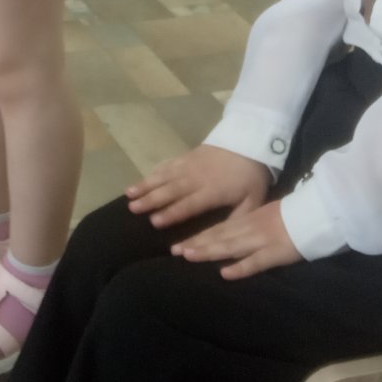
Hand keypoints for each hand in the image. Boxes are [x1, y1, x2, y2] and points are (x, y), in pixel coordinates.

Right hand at [127, 144, 269, 228]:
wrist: (250, 142)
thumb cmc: (251, 176)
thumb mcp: (252, 201)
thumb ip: (237, 219)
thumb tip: (224, 240)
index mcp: (212, 191)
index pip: (189, 204)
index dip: (172, 212)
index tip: (154, 221)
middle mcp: (196, 177)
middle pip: (170, 189)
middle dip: (151, 199)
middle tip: (133, 208)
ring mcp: (189, 165)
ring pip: (164, 176)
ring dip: (146, 185)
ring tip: (129, 194)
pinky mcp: (187, 156)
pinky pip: (167, 165)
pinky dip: (154, 173)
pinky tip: (143, 180)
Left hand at [172, 198, 300, 278]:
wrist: (314, 213)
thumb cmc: (290, 215)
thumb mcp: (263, 215)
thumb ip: (246, 225)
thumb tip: (226, 235)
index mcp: (247, 220)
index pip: (217, 230)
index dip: (198, 237)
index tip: (178, 245)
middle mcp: (249, 230)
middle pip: (218, 238)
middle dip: (196, 244)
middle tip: (174, 251)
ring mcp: (261, 241)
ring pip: (230, 247)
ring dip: (209, 251)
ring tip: (189, 256)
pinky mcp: (275, 254)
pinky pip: (256, 262)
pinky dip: (240, 268)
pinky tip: (225, 273)